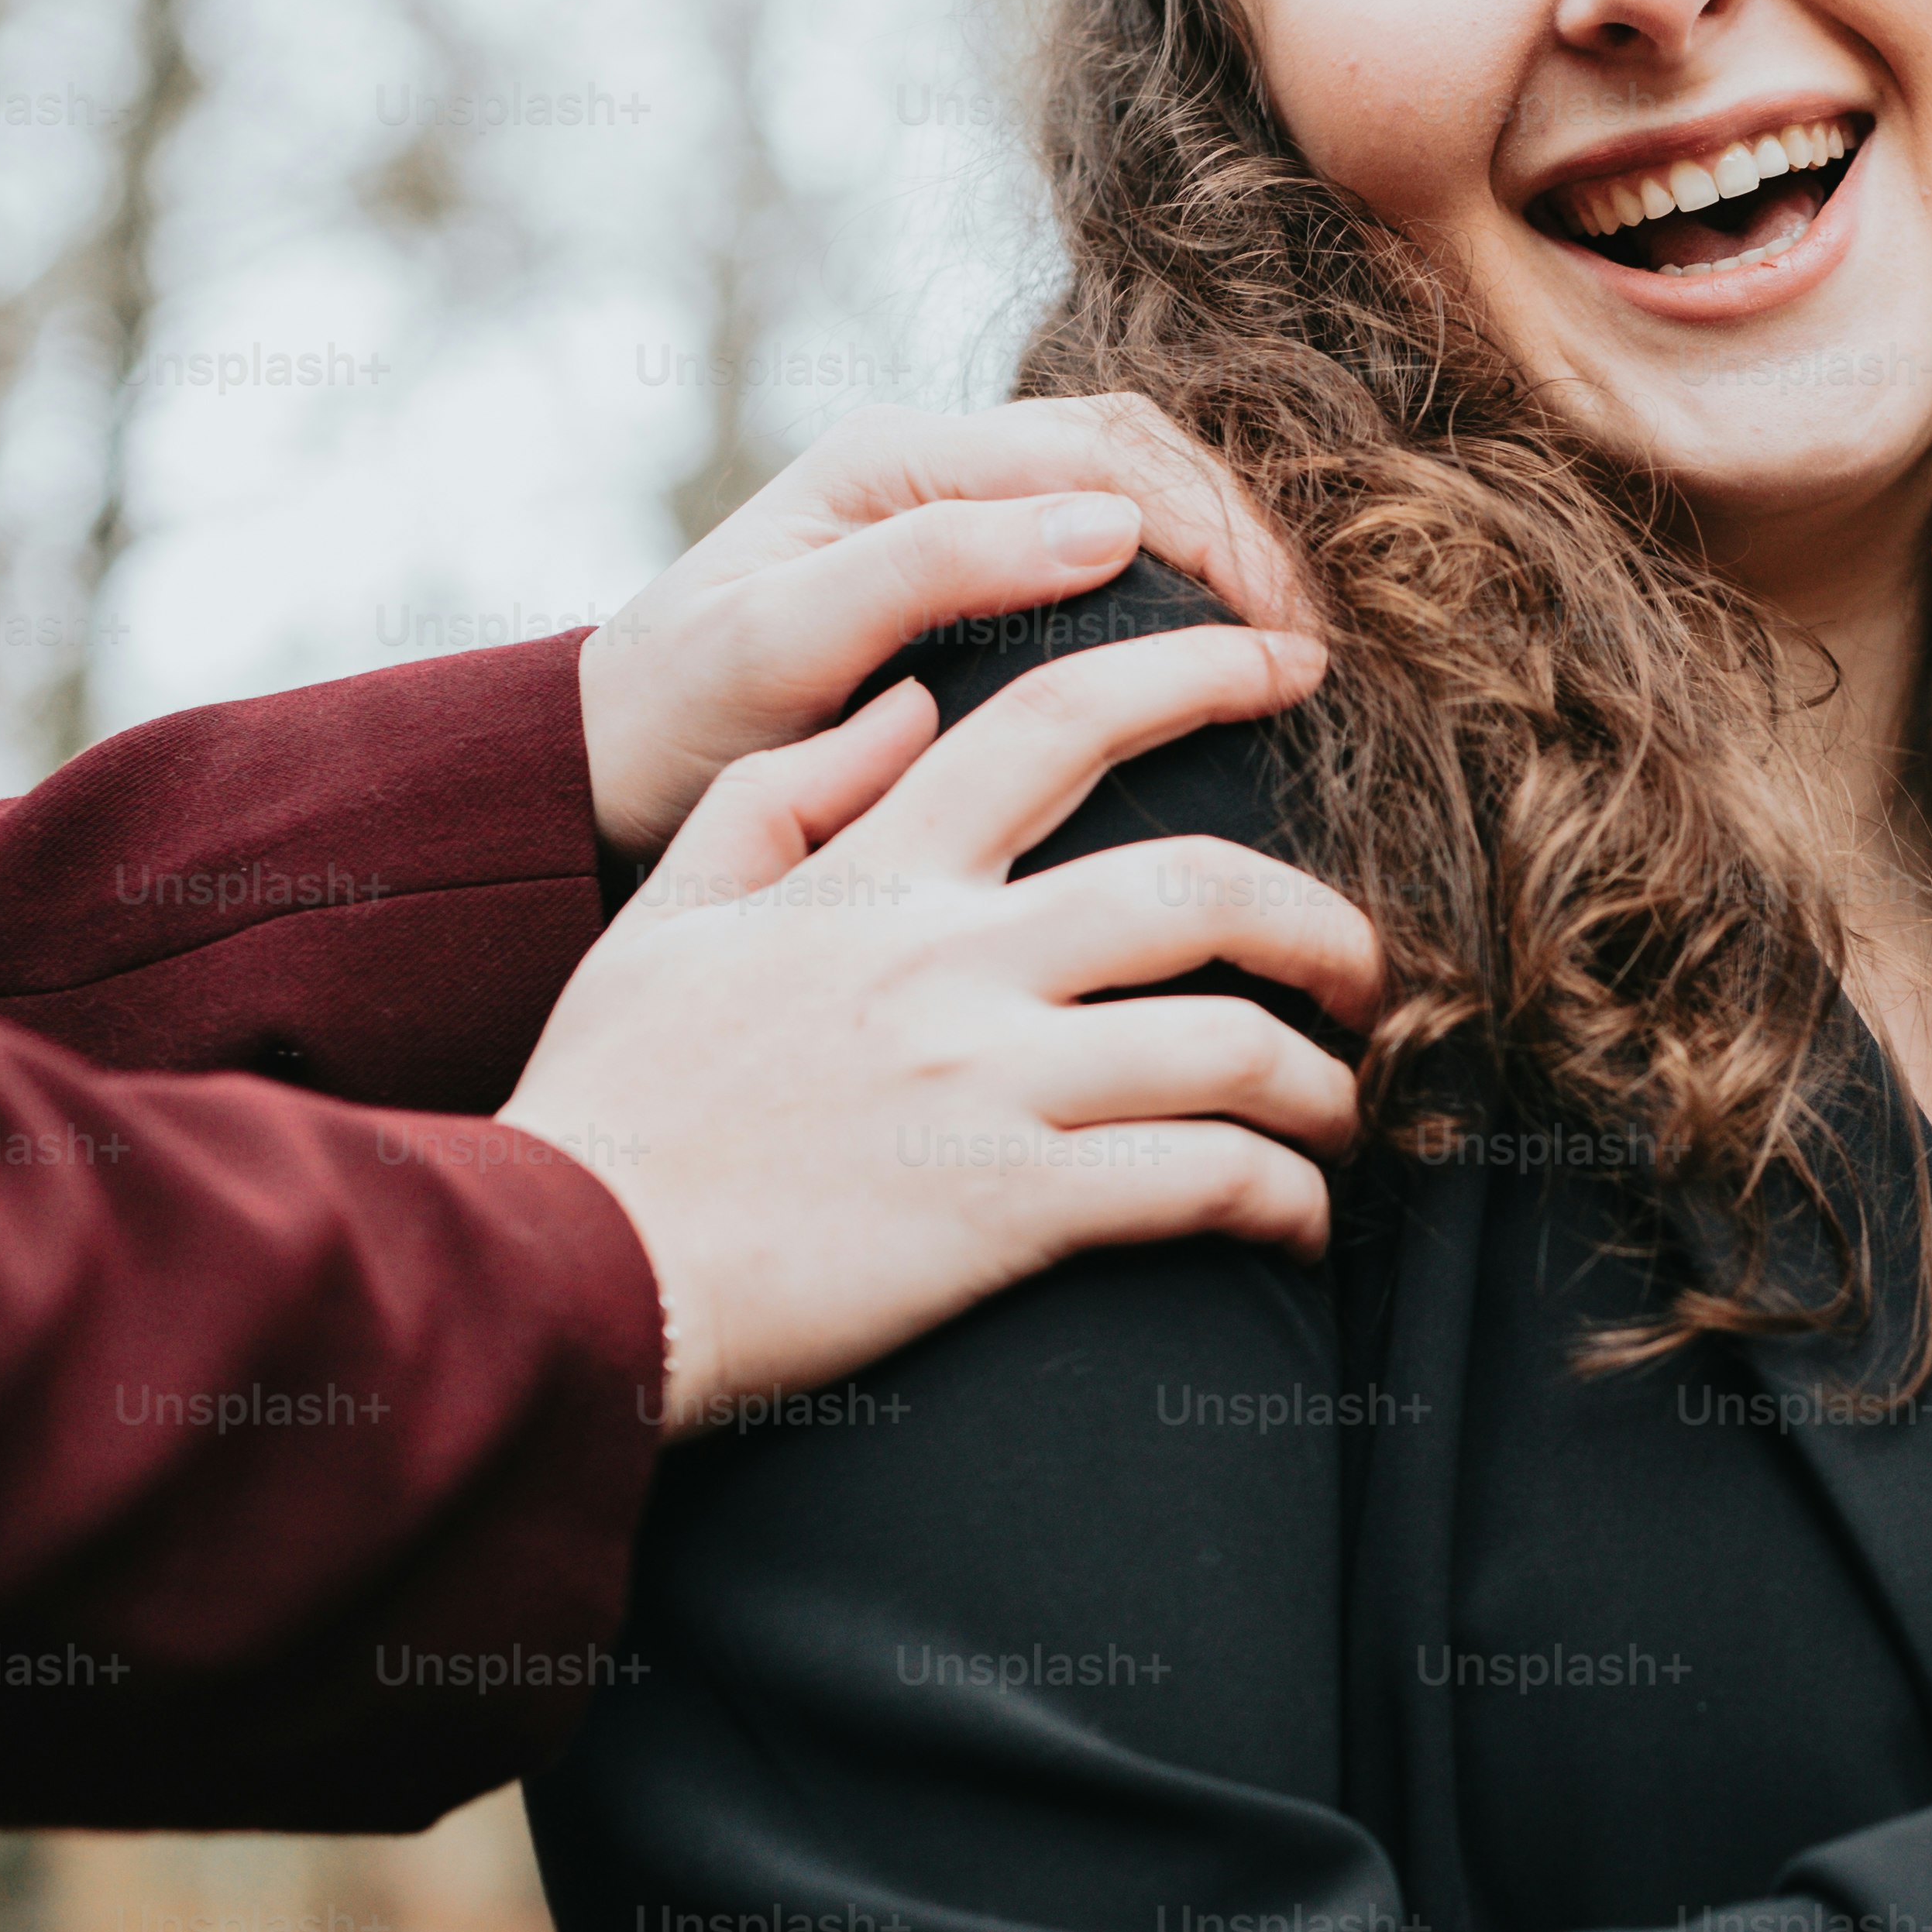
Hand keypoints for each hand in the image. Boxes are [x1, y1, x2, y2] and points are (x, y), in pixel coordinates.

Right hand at [498, 623, 1382, 1435]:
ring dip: (1321, 1086)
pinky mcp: (1009, 1206)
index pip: (1055, 723)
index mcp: (873, 878)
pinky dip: (1277, 1197)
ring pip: (1229, 1047)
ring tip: (1343, 1119)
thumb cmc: (612, 1104)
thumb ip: (785, 795)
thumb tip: (913, 701)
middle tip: (1370, 969)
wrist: (561, 1267)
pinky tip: (1295, 1221)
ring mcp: (985, 1081)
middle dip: (1321, 923)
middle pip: (1200, 886)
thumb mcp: (669, 916)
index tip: (1290, 664)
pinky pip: (1201, 1181)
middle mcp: (948, 961)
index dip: (1193, 672)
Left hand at [577, 394, 1314, 863]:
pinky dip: (1192, 594)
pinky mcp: (979, 582)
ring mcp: (964, 520)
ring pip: (1145, 497)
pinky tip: (1234, 667)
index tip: (1287, 637)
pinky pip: (1117, 556)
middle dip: (1252, 538)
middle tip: (1323, 651)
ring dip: (1234, 558)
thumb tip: (1109, 527)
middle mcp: (941, 467)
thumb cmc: (678, 718)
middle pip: (1148, 457)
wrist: (601, 776)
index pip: (1110, 454)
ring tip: (1302, 656)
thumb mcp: (780, 640)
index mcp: (896, 458)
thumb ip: (931, 569)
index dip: (1220, 532)